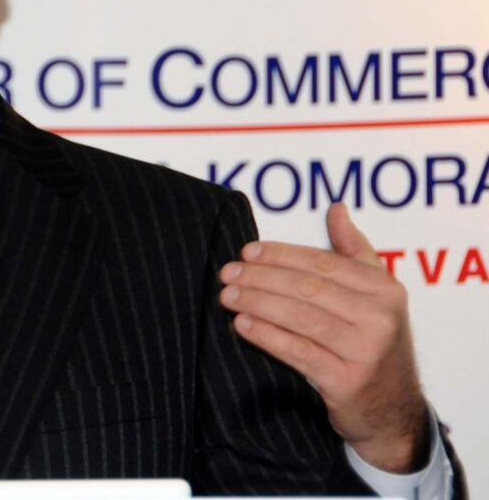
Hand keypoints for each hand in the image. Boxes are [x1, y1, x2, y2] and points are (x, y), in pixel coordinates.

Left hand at [219, 202, 427, 472]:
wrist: (392, 412)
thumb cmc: (373, 344)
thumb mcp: (377, 296)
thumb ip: (355, 252)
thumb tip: (336, 208)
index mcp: (385, 289)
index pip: (323, 263)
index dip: (281, 255)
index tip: (247, 251)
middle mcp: (380, 318)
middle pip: (308, 288)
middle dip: (262, 277)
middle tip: (228, 272)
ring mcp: (366, 351)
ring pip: (300, 317)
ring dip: (258, 302)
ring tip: (228, 295)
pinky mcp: (347, 381)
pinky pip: (298, 351)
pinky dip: (266, 335)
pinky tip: (241, 325)